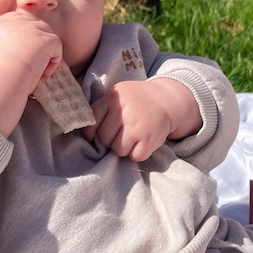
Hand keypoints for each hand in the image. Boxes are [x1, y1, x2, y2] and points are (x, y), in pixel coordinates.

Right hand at [0, 11, 62, 91]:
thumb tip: (11, 48)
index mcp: (0, 24)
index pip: (19, 20)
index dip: (26, 36)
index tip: (24, 54)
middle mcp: (16, 22)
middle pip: (36, 25)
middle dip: (38, 43)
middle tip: (33, 63)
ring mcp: (32, 28)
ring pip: (47, 36)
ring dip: (46, 53)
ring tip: (37, 72)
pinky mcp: (45, 39)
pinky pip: (56, 46)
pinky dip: (53, 62)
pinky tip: (42, 75)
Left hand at [82, 79, 201, 161]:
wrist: (165, 99)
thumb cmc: (134, 100)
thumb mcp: (116, 96)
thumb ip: (100, 110)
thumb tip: (86, 135)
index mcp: (113, 98)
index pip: (92, 125)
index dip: (94, 133)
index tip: (101, 131)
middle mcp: (124, 111)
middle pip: (104, 140)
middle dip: (110, 140)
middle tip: (122, 132)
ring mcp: (138, 126)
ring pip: (118, 150)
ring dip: (123, 148)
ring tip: (132, 136)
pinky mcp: (150, 139)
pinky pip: (135, 157)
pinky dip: (137, 153)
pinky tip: (142, 141)